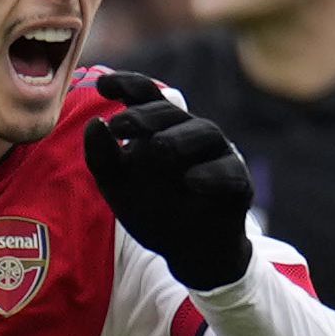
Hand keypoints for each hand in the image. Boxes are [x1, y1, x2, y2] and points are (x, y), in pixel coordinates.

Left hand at [82, 70, 254, 287]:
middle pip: (170, 111)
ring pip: (205, 132)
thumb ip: (102, 156)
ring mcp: (217, 154)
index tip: (102, 86)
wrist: (188, 252)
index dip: (126, 84)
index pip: (145, 95)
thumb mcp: (117, 186)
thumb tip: (96, 123)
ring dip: (179, 139)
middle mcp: (190, 133)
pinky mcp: (239, 181)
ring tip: (159, 151)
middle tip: (119, 126)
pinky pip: (229, 170)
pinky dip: (211, 174)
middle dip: (144, 116)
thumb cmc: (153, 210)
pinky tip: (191, 181)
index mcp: (159, 127)